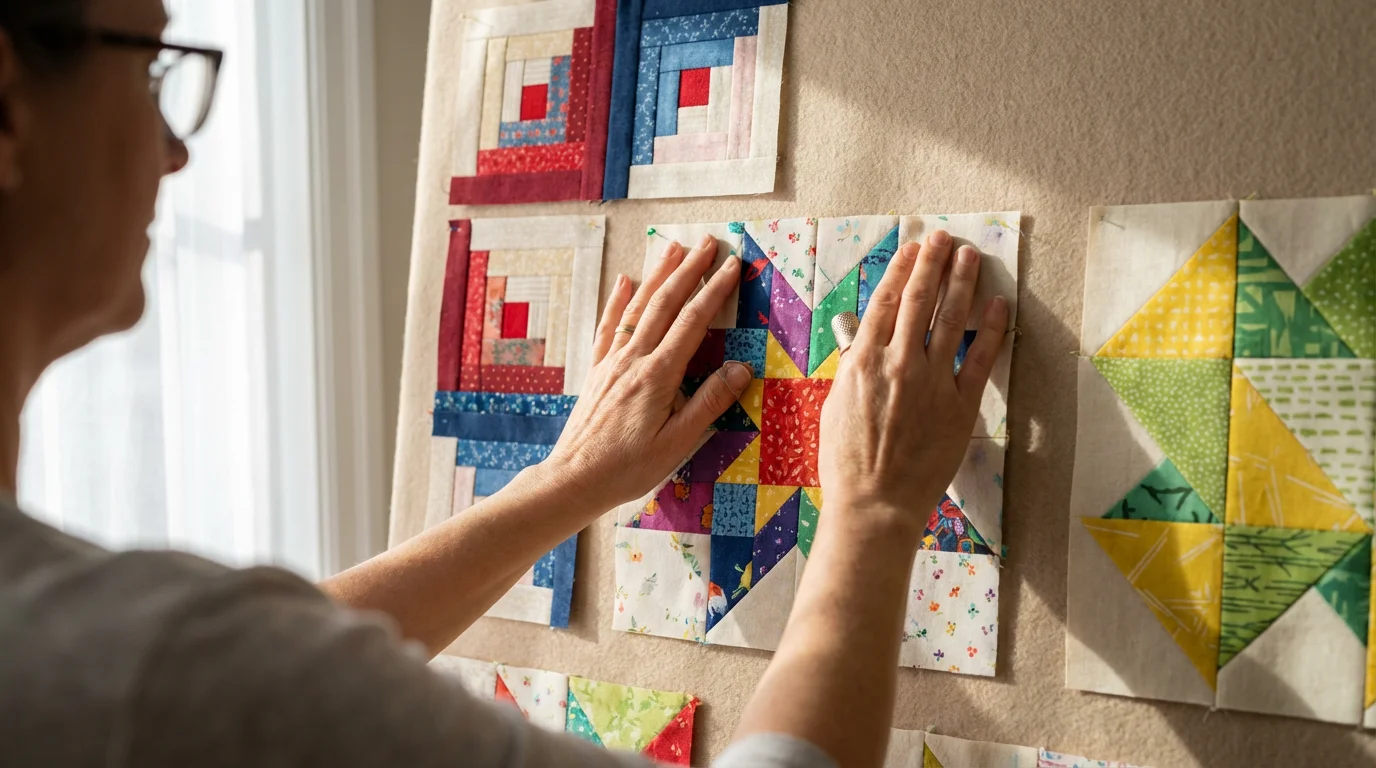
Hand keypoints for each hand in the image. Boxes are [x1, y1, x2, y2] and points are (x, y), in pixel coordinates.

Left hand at [542, 234, 753, 511]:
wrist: (574, 479)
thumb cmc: (628, 468)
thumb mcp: (678, 442)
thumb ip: (709, 402)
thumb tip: (740, 368)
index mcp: (658, 375)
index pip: (693, 322)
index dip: (714, 291)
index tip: (733, 266)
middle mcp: (633, 359)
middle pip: (665, 303)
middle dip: (689, 270)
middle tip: (710, 243)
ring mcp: (612, 362)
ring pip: (637, 307)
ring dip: (658, 275)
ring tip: (674, 249)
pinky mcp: (597, 371)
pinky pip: (609, 326)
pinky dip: (618, 300)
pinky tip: (624, 281)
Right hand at [818, 230, 1008, 539]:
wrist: (875, 503)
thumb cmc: (848, 462)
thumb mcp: (836, 405)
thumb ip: (854, 369)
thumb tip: (864, 341)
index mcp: (863, 362)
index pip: (885, 302)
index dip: (901, 270)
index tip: (912, 248)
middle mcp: (899, 364)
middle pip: (919, 300)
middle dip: (933, 263)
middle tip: (944, 238)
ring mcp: (932, 383)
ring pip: (950, 319)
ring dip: (961, 282)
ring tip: (970, 256)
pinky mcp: (960, 406)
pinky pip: (981, 359)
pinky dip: (991, 329)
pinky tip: (998, 305)